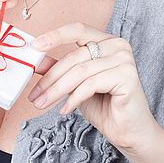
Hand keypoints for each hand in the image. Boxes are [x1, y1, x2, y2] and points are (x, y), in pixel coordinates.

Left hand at [28, 22, 159, 154]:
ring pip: (80, 71)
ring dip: (57, 90)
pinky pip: (91, 84)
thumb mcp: (76, 85)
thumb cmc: (105, 107)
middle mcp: (117, 45)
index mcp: (106, 40)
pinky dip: (73, 98)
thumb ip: (60, 69)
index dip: (55, 35)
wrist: (129, 132)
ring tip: (43, 104)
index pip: (78, 29)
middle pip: (74, 56)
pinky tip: (65, 110)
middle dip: (50, 78)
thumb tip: (37, 61)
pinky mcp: (127, 75)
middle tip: (34, 95)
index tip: (35, 45)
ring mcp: (124, 58)